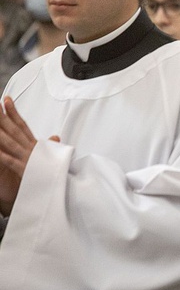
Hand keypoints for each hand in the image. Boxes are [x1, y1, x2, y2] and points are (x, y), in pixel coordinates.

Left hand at [0, 97, 45, 215]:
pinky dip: (3, 155)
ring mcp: (28, 159)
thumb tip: (56, 136)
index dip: (14, 113)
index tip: (6, 100)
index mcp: (36, 146)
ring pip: (11, 143)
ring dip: (1, 133)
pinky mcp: (25, 170)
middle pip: (15, 130)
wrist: (63, 188)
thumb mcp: (54, 157)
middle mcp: (31, 150)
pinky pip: (10, 161)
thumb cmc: (56, 173)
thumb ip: (51, 146)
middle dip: (4, 117)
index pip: (23, 126)